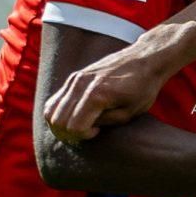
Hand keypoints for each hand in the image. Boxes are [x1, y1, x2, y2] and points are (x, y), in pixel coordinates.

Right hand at [44, 30, 182, 142]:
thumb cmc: (143, 89)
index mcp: (96, 95)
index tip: (98, 132)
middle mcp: (80, 84)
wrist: (145, 60)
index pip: (73, 127)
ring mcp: (74, 79)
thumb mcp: (129, 114)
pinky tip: (78, 117)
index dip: (84, 136)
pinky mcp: (73, 77)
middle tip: (87, 134)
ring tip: (81, 128)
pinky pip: (54, 100)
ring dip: (61, 125)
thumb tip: (82, 129)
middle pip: (57, 121)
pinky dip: (59, 114)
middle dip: (69, 134)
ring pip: (50, 111)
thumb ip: (104, 123)